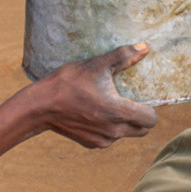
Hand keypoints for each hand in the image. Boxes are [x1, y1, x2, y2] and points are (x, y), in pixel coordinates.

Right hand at [37, 43, 157, 146]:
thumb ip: (123, 56)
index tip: (141, 98)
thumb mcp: (96, 65)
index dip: (150, 108)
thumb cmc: (68, 83)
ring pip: (125, 135)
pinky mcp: (91, 144)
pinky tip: (96, 114)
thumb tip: (145, 47)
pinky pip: (109, 139)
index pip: (151, 119)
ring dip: (125, 124)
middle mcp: (113, 131)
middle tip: (130, 102)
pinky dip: (108, 129)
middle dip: (141, 117)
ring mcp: (102, 140)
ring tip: (111, 105)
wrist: (40, 106)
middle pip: (142, 130)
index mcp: (118, 112)